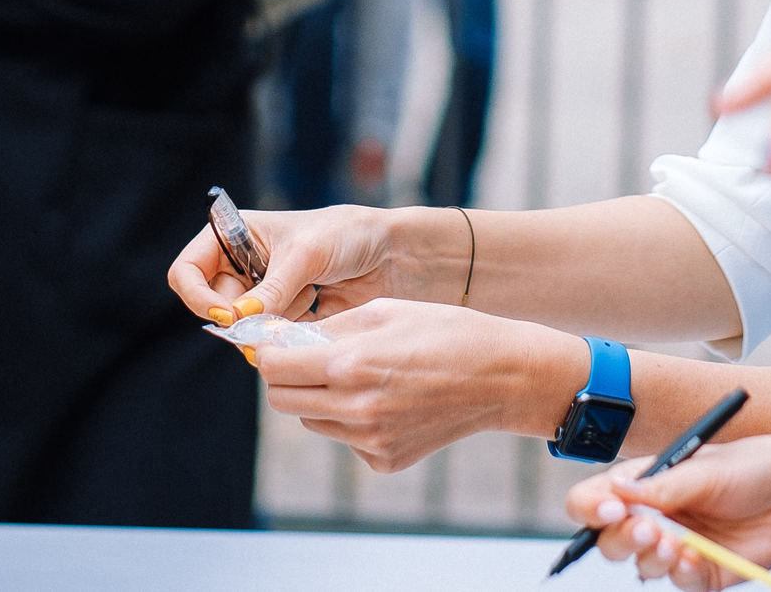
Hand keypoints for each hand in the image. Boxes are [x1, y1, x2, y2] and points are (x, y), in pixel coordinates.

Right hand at [166, 203, 414, 323]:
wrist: (396, 254)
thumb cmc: (349, 234)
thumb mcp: (306, 255)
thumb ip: (271, 289)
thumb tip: (239, 322)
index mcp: (239, 236)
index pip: (189, 269)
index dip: (196, 295)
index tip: (226, 314)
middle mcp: (246, 266)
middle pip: (213, 305)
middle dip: (236, 318)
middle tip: (266, 323)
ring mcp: (267, 295)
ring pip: (243, 328)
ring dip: (265, 329)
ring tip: (302, 311)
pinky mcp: (289, 320)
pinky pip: (271, 340)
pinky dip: (285, 340)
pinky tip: (312, 323)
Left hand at [253, 298, 582, 471]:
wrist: (501, 377)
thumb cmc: (445, 332)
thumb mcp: (384, 311)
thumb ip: (328, 326)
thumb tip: (282, 338)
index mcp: (349, 364)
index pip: (272, 368)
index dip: (268, 351)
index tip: (278, 341)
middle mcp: (354, 409)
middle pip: (282, 401)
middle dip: (285, 376)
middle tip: (307, 357)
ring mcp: (370, 441)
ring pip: (312, 420)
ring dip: (317, 398)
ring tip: (357, 374)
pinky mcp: (384, 460)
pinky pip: (345, 439)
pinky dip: (351, 420)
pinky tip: (386, 399)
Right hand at [567, 435, 770, 590]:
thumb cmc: (753, 467)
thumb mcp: (707, 468)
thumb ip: (663, 486)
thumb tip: (618, 491)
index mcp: (646, 483)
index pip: (596, 498)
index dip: (591, 507)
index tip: (610, 510)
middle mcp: (656, 516)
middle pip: (609, 539)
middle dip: (620, 538)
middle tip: (647, 529)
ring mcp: (678, 546)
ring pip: (641, 565)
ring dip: (651, 556)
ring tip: (675, 542)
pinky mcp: (703, 571)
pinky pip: (678, 581)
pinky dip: (680, 572)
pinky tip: (693, 557)